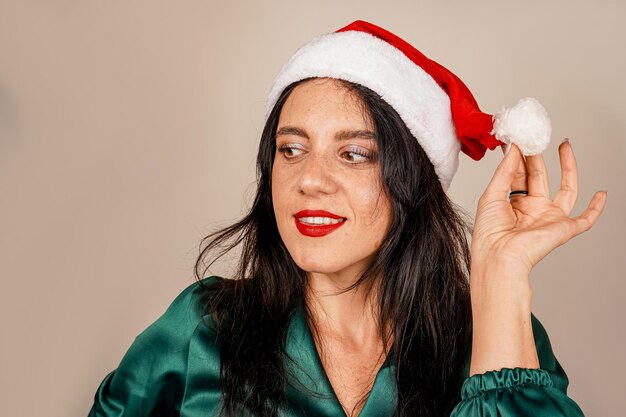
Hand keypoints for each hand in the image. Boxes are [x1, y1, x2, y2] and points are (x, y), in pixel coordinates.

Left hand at [471, 140, 607, 277]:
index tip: (516, 139)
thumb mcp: (491, 195)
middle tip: (534, 137)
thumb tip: (513, 148)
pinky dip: (596, 208)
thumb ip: (505, 171)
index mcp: (511, 205)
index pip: (518, 175)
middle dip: (537, 156)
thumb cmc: (489, 234)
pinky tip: (602, 193)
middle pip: (538, 177)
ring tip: (563, 145)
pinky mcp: (563, 229)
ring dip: (567, 167)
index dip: (518, 157)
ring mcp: (548, 218)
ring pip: (565, 188)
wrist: (499, 257)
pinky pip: (586, 219)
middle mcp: (531, 210)